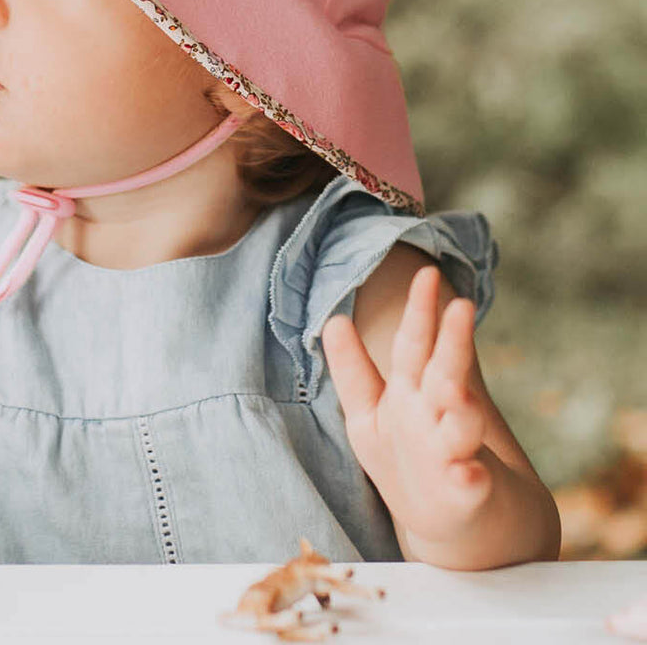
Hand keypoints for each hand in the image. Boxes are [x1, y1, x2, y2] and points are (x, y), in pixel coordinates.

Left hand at [321, 265, 492, 544]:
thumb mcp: (368, 416)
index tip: (427, 273)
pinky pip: (468, 484)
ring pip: (461, 424)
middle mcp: (436, 416)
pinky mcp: (467, 494)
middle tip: (461, 305)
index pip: (413, 345)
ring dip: (460, 407)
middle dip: (452, 341)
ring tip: (457, 393)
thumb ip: (352, 370)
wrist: (460, 527)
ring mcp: (454, 454)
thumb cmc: (408, 462)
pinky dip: (469, 476)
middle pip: (444, 373)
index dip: (419, 311)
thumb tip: (332, 320)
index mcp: (411, 394)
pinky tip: (468, 471)